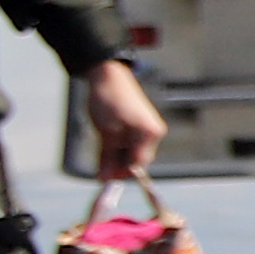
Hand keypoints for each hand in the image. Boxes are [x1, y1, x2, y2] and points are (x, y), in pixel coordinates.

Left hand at [82, 56, 167, 183]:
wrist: (108, 75)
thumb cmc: (108, 100)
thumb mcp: (106, 133)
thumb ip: (108, 157)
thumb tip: (105, 178)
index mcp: (150, 134)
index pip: (139, 164)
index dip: (121, 173)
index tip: (104, 177)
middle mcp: (154, 132)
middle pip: (138, 159)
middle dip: (119, 164)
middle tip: (100, 165)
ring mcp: (149, 127)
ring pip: (133, 151)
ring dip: (118, 155)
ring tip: (101, 148)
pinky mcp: (141, 123)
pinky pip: (132, 141)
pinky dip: (119, 145)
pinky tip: (107, 140)